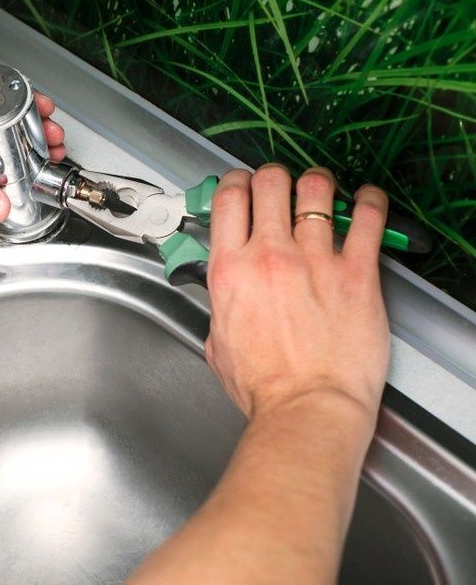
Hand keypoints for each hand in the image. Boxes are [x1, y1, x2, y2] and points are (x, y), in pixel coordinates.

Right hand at [204, 164, 390, 419]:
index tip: (243, 185)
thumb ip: (221, 307)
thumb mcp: (217, 341)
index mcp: (231, 271)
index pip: (229, 198)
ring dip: (316, 183)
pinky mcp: (356, 273)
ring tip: (320, 190)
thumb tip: (226, 297)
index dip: (236, 181)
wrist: (307, 409)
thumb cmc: (265, 387)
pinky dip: (368, 201)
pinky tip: (366, 200)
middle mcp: (270, 256)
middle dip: (274, 177)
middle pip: (270, 182)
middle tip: (281, 187)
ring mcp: (315, 261)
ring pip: (316, 189)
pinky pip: (367, 218)